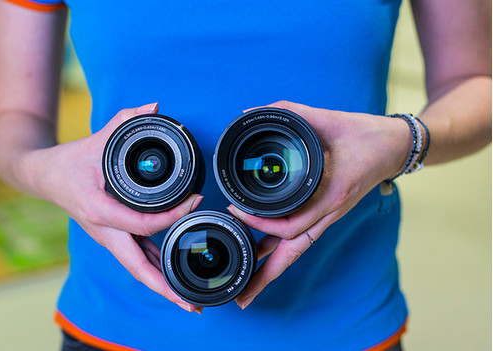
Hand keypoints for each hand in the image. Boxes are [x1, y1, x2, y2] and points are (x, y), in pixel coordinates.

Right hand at [22, 103, 203, 312]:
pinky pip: (136, 258)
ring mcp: (107, 238)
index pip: (142, 223)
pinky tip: (173, 278)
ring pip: (137, 269)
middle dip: (165, 288)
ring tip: (190, 303)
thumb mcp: (96, 139)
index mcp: (99, 210)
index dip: (172, 216)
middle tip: (193, 304)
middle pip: (138, 267)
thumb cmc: (69, 162)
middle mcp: (103, 231)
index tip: (195, 201)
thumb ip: (125, 121)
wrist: (43, 177)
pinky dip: (155, 271)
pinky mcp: (111, 238)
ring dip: (162, 287)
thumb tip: (155, 107)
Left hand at [229, 100, 411, 308]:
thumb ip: (287, 112)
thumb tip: (250, 113)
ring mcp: (329, 216)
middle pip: (293, 253)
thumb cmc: (364, 134)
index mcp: (330, 195)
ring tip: (249, 289)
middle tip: (242, 298)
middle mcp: (329, 213)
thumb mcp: (326, 118)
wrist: (394, 145)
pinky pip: (302, 238)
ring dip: (273, 270)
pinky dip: (282, 250)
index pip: (289, 225)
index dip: (259, 223)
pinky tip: (265, 255)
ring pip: (297, 251)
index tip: (235, 210)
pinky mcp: (327, 214)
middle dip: (266, 276)